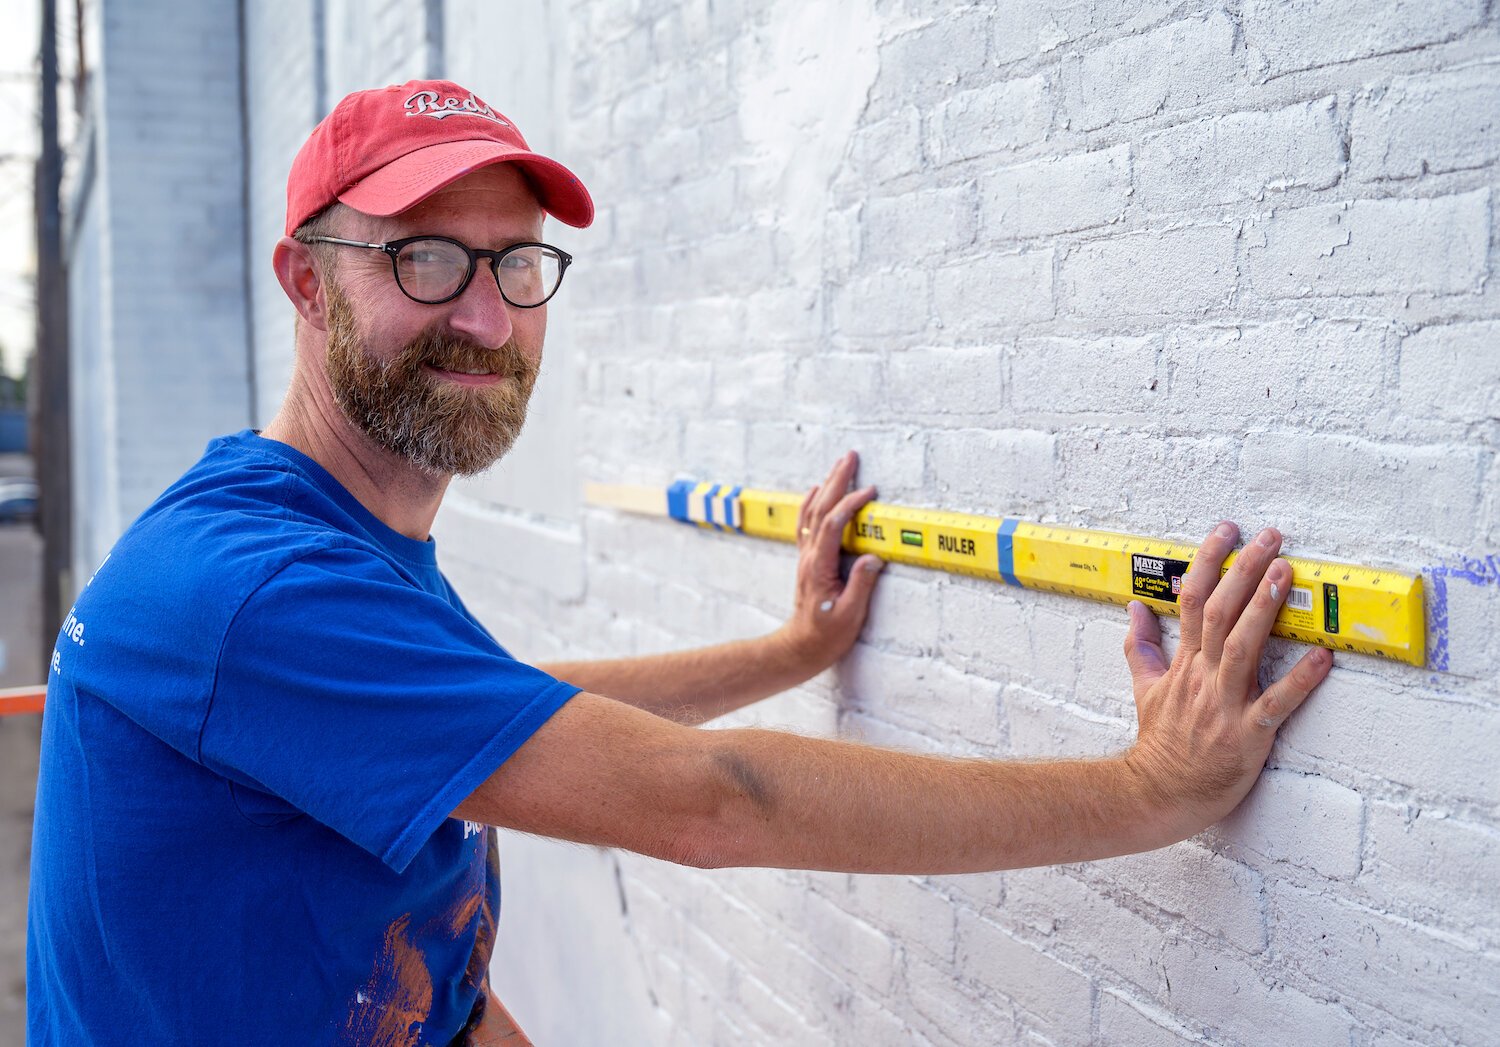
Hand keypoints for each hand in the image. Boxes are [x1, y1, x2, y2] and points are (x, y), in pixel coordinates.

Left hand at [774, 451, 884, 672]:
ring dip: (827, 484)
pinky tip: (817, 489)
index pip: (832, 525)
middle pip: (820, 508)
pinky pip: (807, 521)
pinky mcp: (808, 558)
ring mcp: (805, 555)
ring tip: (840, 464)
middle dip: (836, 480)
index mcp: (819, 566)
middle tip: (851, 456)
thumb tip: (873, 557)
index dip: (850, 505)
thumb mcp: (850, 615)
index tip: (869, 492)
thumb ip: (861, 585)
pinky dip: (813, 501)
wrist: (802, 646)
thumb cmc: (828, 635)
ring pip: (813, 511)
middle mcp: (808, 556)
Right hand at [1120, 521, 1333, 842]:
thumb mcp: (1145, 688)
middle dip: (1244, 570)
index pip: (1191, 599)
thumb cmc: (1160, 744)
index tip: (1226, 531)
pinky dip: (1301, 681)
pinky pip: (1277, 704)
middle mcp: (1203, 676)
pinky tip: (1324, 658)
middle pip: (1219, 612)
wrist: (1159, 793)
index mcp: (1184, 663)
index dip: (1208, 561)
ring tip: (1285, 573)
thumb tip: (1136, 609)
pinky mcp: (1248, 734)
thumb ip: (1142, 646)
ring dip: (1264, 608)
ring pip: (1243, 647)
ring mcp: (1225, 704)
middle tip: (1268, 537)